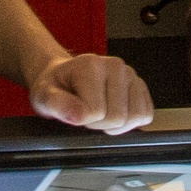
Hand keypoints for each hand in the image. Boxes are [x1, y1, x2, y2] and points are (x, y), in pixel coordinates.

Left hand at [28, 52, 154, 133]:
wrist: (63, 78)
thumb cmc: (54, 88)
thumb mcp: (44, 97)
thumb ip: (57, 104)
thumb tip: (78, 114)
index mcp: (90, 65)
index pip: (97, 113)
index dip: (84, 121)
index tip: (75, 112)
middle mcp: (115, 65)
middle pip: (119, 117)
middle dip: (101, 124)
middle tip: (87, 114)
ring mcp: (130, 74)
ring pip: (136, 117)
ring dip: (118, 125)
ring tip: (101, 113)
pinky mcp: (140, 85)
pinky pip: (146, 114)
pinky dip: (132, 122)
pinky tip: (115, 113)